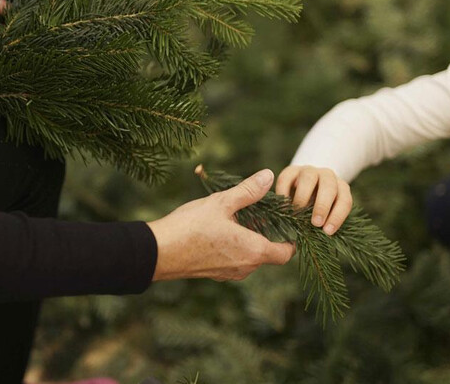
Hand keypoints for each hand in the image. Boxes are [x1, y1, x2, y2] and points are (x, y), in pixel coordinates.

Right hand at [146, 169, 294, 281]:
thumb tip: (268, 176)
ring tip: (237, 216)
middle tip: (259, 210)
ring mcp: (228, 273)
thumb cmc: (191, 227)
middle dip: (267, 232)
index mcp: (254, 251)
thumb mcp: (222, 203)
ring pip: (250, 256)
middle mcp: (245, 267)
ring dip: (249, 238)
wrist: (158, 252)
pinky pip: (234, 259)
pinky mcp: (214, 273)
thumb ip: (248, 191)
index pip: (286, 253)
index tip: (286, 221)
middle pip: (268, 252)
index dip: (291, 238)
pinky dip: (234, 245)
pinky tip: (220, 227)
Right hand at [276, 165, 352, 234]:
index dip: (338, 216)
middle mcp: (327, 176)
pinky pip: (286, 178)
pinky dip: (284, 192)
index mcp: (340, 188)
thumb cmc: (316, 209)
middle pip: (329, 186)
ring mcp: (309, 171)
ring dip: (303, 198)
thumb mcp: (324, 215)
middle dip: (323, 206)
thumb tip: (316, 241)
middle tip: (315, 223)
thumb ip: (323, 223)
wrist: (303, 188)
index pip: (344, 200)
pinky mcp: (291, 170)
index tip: (328, 231)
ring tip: (296, 214)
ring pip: (308, 178)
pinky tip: (282, 207)